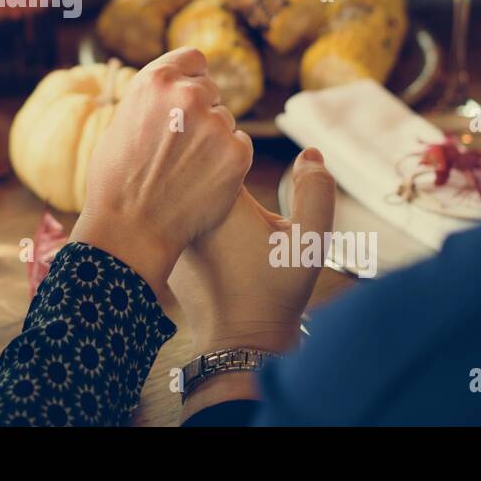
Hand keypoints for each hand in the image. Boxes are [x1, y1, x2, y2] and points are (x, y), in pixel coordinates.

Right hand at [71, 47, 254, 292]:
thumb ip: (152, 101)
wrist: (130, 228)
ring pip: (225, 121)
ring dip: (213, 139)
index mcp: (155, 81)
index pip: (193, 58)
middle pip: (211, 90)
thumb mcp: (122, 123)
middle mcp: (187, 95)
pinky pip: (240, 146)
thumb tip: (172, 90)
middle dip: (201, 112)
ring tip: (185, 170)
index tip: (188, 98)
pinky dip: (227, 162)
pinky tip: (202, 181)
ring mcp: (215, 123)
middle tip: (181, 147)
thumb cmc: (116, 181)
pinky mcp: (237, 153)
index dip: (191, 78)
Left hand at [168, 148, 335, 354]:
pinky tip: (200, 227)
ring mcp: (167, 230)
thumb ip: (317, 191)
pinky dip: (182, 212)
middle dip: (206, 159)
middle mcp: (182, 209)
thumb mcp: (310, 241)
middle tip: (221, 158)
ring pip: (179, 191)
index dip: (228, 141)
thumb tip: (308, 153)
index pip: (212, 144)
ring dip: (194, 187)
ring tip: (216, 200)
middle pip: (191, 165)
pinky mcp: (163, 248)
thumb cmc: (276, 291)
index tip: (234, 142)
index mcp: (216, 199)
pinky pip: (169, 216)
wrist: (241, 339)